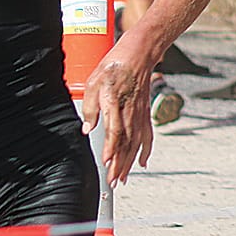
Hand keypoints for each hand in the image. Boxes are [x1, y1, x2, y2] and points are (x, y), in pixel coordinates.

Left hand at [80, 52, 154, 185]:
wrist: (140, 54)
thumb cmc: (115, 64)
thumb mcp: (93, 81)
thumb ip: (90, 107)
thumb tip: (87, 129)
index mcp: (115, 103)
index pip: (115, 131)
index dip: (112, 148)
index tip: (106, 162)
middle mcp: (130, 111)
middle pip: (126, 143)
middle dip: (119, 165)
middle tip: (112, 182)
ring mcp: (140, 114)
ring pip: (136, 144)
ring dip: (129, 163)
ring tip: (122, 178)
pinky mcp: (145, 113)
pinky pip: (147, 136)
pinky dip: (146, 151)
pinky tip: (143, 162)